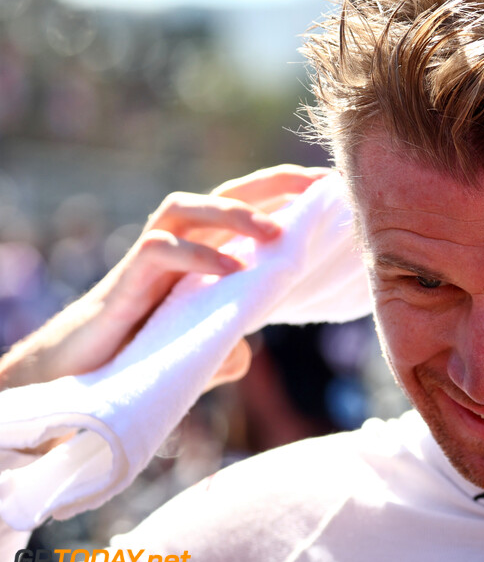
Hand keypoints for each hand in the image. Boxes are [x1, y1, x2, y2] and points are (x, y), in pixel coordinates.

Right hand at [0, 165, 328, 389]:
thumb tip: (243, 354)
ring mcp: (148, 258)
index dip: (284, 195)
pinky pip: (162, 250)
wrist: (78, 377)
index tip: (327, 188)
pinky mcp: (126, 280)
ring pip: (187, 208)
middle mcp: (175, 246)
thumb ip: (222, 353)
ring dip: (233, 213)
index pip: (245, 210)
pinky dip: (199, 255)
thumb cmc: (138, 359)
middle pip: (223, 194)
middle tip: (315, 185)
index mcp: (200, 256)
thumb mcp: (193, 359)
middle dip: (270, 184)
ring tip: (275, 233)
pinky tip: (232, 270)